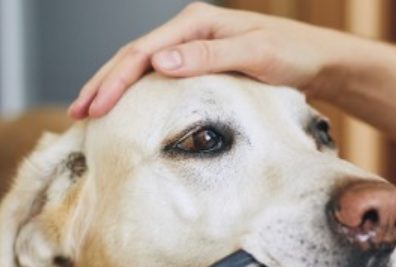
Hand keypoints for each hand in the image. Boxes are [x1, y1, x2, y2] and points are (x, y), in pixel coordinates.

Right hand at [68, 3, 352, 117]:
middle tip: (76, 114)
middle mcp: (190, 30)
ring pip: (141, 66)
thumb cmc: (293, 55)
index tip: (93, 107)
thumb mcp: (255, 55)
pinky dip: (137, 91)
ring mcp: (194, 46)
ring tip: (88, 112)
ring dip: (114, 88)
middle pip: (133, 56)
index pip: (141, 52)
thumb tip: (158, 62)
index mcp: (196, 23)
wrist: (319, 60)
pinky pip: (158, 76)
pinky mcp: (201, 63)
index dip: (113, 80)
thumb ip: (209, 56)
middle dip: (102, 84)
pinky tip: (124, 108)